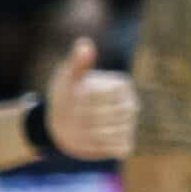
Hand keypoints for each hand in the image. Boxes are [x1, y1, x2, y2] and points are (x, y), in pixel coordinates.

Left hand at [44, 38, 137, 159]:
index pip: (110, 94)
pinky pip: (120, 148)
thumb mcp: (68, 76)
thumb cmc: (65, 95)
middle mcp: (130, 104)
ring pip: (117, 132)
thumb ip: (77, 61)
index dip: (90, 99)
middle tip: (77, 116)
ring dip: (94, 133)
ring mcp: (129, 125)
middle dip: (91, 117)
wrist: (60, 123)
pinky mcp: (124, 143)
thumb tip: (84, 43)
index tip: (77, 97)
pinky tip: (92, 140)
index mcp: (121, 85)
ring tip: (82, 128)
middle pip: (115, 115)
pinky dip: (104, 146)